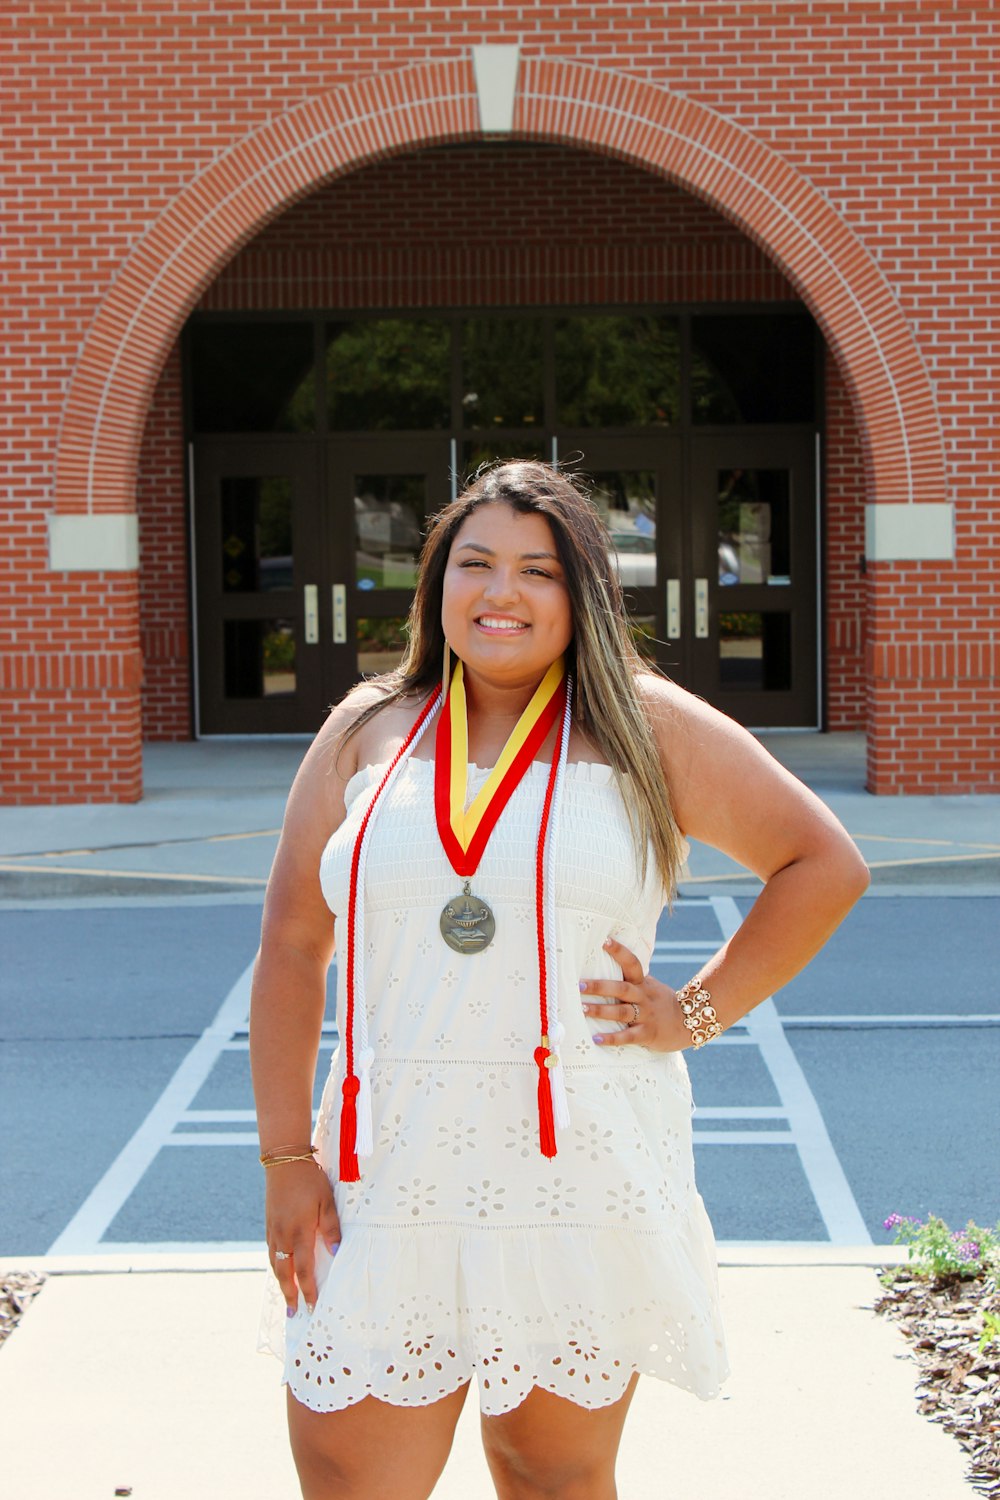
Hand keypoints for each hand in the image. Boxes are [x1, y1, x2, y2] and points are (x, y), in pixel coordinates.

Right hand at [265, 1160, 340, 1313]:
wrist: (283, 1161)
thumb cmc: (309, 1180)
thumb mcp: (326, 1201)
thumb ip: (330, 1227)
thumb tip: (336, 1252)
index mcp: (298, 1232)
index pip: (303, 1269)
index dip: (307, 1290)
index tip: (311, 1307)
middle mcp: (282, 1235)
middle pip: (284, 1273)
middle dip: (289, 1294)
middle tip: (294, 1313)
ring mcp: (273, 1230)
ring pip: (275, 1264)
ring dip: (281, 1283)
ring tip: (287, 1297)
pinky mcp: (269, 1224)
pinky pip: (271, 1252)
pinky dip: (275, 1266)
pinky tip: (280, 1269)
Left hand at [580, 937, 689, 1052]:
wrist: (689, 1023)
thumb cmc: (661, 1002)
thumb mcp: (650, 987)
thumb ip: (632, 979)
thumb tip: (605, 965)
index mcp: (643, 983)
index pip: (632, 963)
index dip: (620, 952)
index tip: (604, 941)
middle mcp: (643, 997)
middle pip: (621, 989)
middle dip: (600, 986)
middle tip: (579, 984)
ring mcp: (646, 1016)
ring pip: (622, 1012)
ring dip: (601, 1011)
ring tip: (582, 1009)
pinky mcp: (647, 1034)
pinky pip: (628, 1037)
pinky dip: (611, 1038)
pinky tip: (595, 1039)